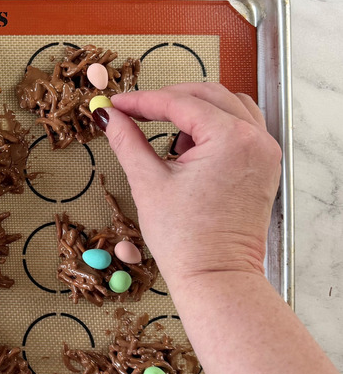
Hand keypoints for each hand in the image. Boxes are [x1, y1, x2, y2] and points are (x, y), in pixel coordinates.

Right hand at [95, 83, 281, 278]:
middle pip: (208, 95)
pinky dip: (214, 125)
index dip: (142, 100)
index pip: (180, 103)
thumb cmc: (187, 240)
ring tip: (162, 127)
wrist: (215, 278)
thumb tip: (109, 116)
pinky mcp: (263, 166)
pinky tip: (188, 145)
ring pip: (229, 106)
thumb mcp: (148, 182)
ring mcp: (264, 152)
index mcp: (231, 138)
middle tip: (133, 110)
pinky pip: (240, 128)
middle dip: (167, 99)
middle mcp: (255, 139)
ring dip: (194, 108)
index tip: (117, 103)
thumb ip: (127, 141)